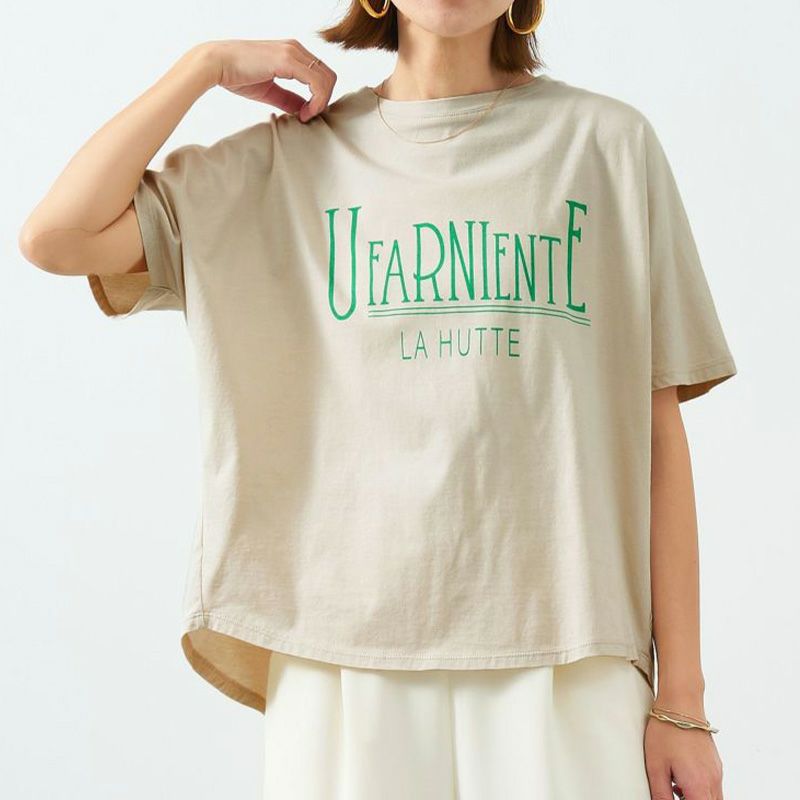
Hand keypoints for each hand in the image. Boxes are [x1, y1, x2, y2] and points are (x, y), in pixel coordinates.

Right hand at [201, 38, 336, 121]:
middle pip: (328, 76)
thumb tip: (305, 110)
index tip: (306, 114)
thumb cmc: (237, 75)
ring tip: (306, 116)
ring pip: (326, 78)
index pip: (320, 74)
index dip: (320, 97)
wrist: (217, 64)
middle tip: (308, 116)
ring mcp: (293, 52)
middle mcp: (295, 48)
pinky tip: (304, 113)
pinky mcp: (288, 60)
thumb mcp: (270, 91)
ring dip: (321, 102)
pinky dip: (317, 100)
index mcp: (292, 52)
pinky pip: (316, 82)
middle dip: (324, 100)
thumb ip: (289, 99)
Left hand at [644, 716, 723, 798]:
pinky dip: (701, 791)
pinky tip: (681, 780)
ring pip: (714, 798)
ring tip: (676, 788)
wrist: (681, 703)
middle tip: (674, 793)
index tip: (674, 798)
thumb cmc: (667, 730)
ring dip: (697, 798)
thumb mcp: (655, 766)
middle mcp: (713, 781)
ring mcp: (717, 772)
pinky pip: (714, 788)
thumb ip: (661, 794)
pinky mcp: (715, 764)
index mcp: (698, 785)